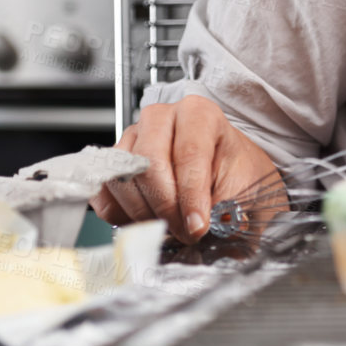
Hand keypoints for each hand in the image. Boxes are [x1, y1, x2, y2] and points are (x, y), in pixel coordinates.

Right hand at [88, 94, 281, 242]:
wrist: (226, 172)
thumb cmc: (234, 173)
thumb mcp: (243, 186)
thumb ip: (225, 208)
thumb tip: (202, 230)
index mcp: (199, 114)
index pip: (188, 153)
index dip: (191, 196)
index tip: (197, 227)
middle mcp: (161, 119)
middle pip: (149, 165)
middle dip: (166, 207)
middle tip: (183, 232)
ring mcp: (133, 138)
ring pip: (122, 179)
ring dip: (143, 214)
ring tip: (169, 228)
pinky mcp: (113, 162)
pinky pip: (102, 191)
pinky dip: (120, 215)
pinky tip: (145, 222)